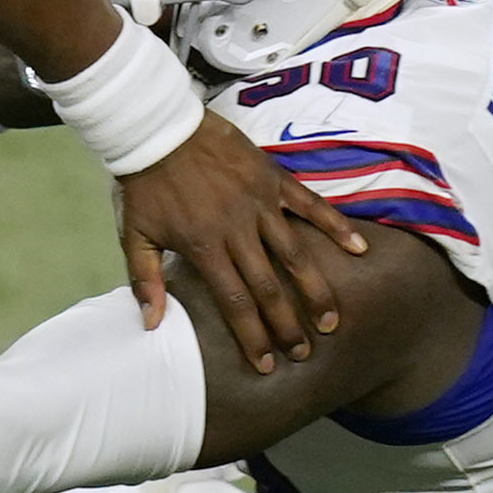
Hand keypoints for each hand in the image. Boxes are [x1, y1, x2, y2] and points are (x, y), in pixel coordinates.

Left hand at [116, 110, 365, 372]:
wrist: (158, 127)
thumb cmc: (144, 184)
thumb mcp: (134, 235)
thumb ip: (145, 281)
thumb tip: (152, 325)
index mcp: (205, 248)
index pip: (235, 303)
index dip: (253, 336)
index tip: (267, 365)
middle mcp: (238, 230)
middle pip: (270, 287)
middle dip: (288, 324)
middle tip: (305, 352)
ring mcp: (259, 203)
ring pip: (295, 254)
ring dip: (315, 289)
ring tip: (331, 320)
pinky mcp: (272, 178)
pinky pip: (309, 205)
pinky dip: (334, 227)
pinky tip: (358, 248)